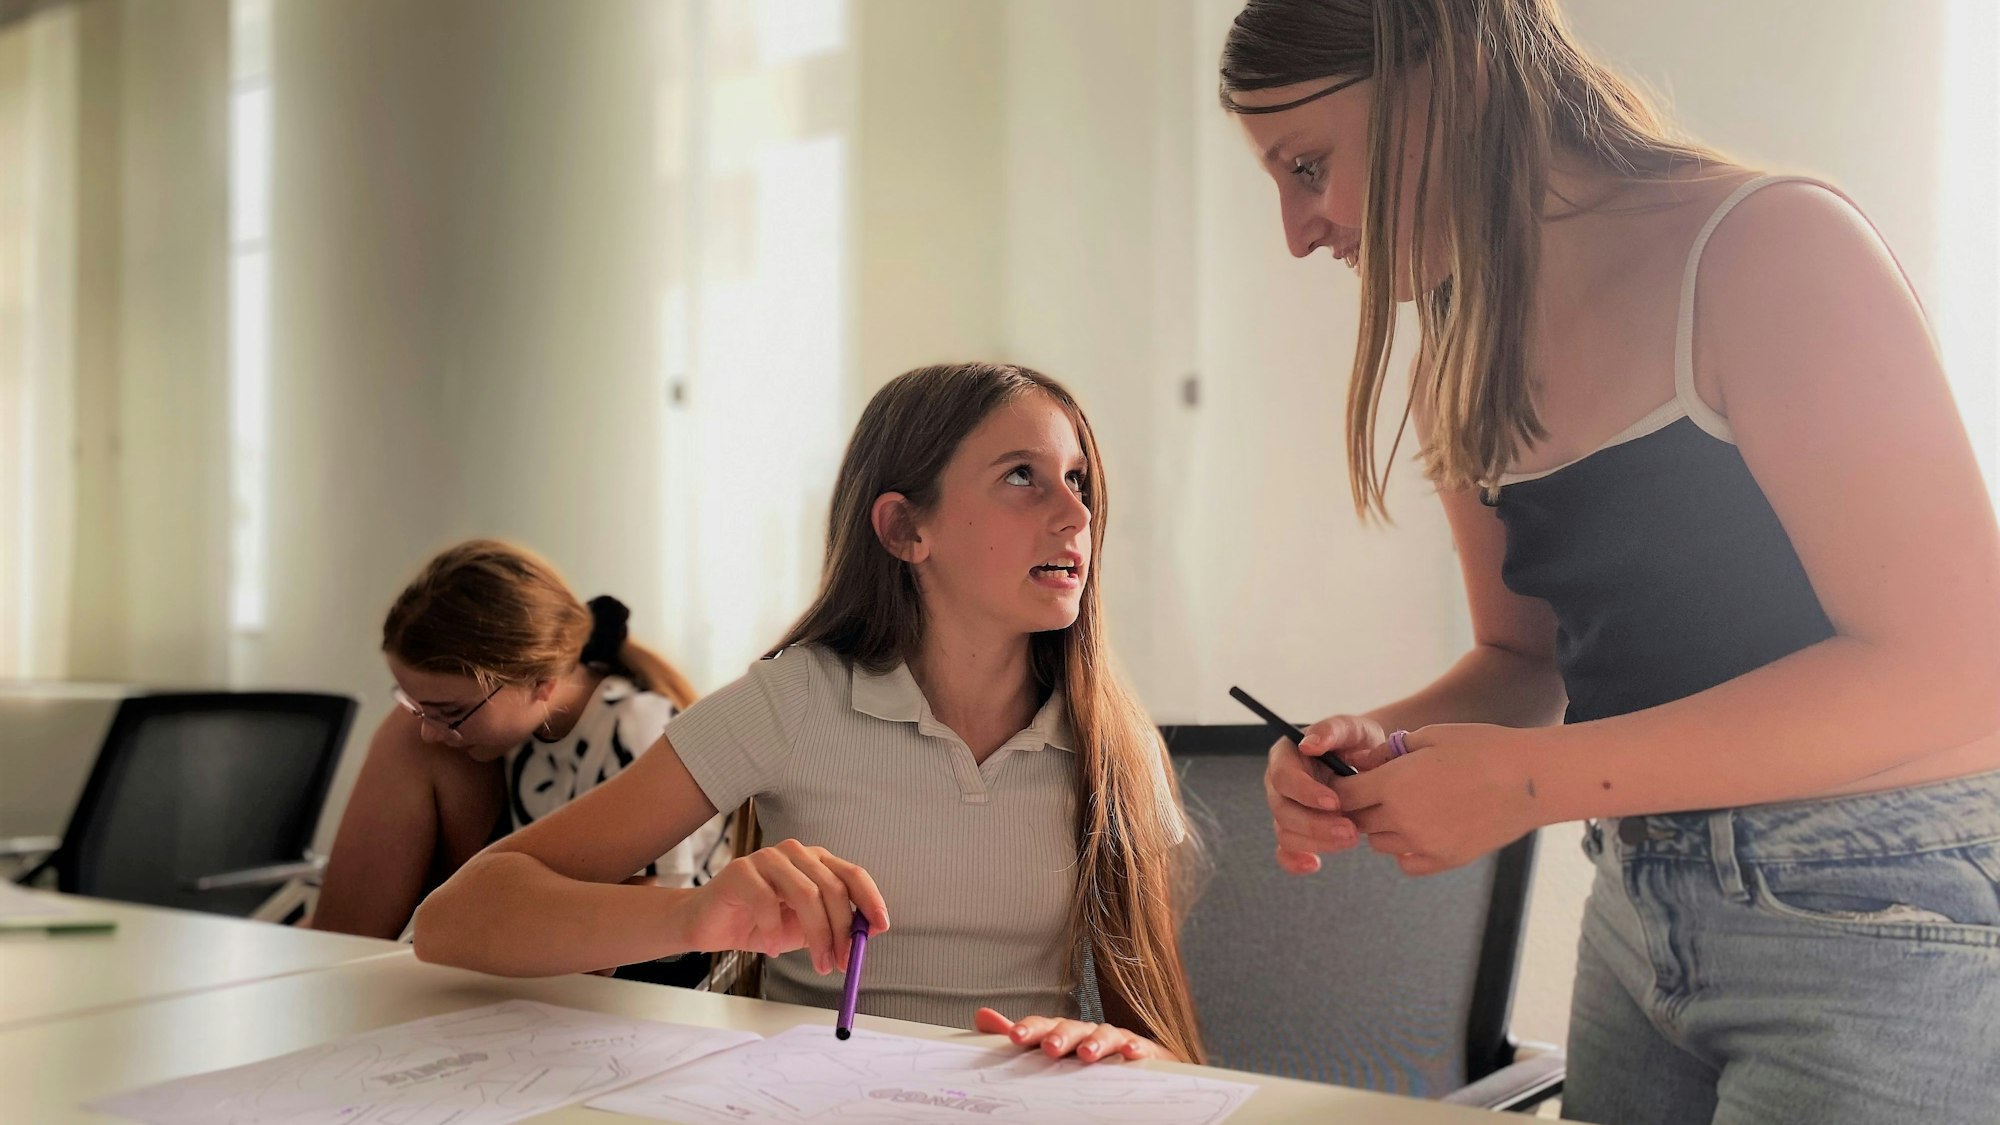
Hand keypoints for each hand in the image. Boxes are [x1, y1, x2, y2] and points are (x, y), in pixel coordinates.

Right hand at [674, 839, 889, 974]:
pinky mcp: (741, 870)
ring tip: (817, 964)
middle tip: (841, 962)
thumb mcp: (806, 929)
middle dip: (842, 930)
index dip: (870, 899)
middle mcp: (796, 853)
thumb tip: (870, 934)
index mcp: (816, 862)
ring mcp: (768, 858)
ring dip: (817, 936)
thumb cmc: (762, 923)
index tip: (881, 927)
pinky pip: (768, 902)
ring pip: (806, 894)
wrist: (712, 925)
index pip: (852, 874)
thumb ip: (835, 926)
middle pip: (832, 887)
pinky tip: (772, 948)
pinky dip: (775, 932)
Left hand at [973, 1008, 1164, 1063]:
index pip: (1043, 1026)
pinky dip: (1136, 1049)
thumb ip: (1020, 1035)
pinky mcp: (1142, 1050)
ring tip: (1087, 1054)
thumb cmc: (1085, 1054)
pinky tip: (1130, 1054)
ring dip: (1096, 1042)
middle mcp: (1087, 1031)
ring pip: (1105, 1035)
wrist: (1135, 1060)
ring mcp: (1116, 1039)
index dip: (1029, 1028)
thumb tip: (981, 1016)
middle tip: (1049, 1048)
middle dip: (1060, 1036)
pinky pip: (1140, 1048)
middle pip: (1072, 1028)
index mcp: (1062, 1032)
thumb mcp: (1051, 1046)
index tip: (1014, 1036)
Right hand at [1265, 714, 1387, 873]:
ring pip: (1285, 833)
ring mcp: (1284, 809)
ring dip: (1316, 842)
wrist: (1369, 764)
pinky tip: (1315, 864)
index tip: (1335, 802)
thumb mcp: (1352, 729)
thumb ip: (1332, 730)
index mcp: (1285, 756)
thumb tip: (1310, 745)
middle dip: (1315, 824)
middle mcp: (1278, 784)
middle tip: (1351, 831)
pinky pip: (1286, 851)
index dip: (1305, 793)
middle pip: (1282, 810)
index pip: (1283, 777)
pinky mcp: (1294, 830)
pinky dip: (1295, 861)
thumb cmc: (1358, 743)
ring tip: (1351, 841)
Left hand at [1334, 723, 1542, 874]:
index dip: (1341, 786)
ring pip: (1379, 844)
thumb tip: (1365, 763)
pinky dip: (1405, 850)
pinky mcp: (1446, 860)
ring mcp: (1424, 844)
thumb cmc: (1482, 748)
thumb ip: (1389, 752)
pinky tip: (1421, 829)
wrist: (1530, 779)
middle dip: (1360, 806)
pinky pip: (1407, 863)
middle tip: (1376, 792)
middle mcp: (1402, 819)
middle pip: (1358, 821)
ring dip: (1382, 827)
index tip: (1347, 781)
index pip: (1344, 794)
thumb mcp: (1429, 736)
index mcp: (1393, 785)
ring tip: (1404, 807)